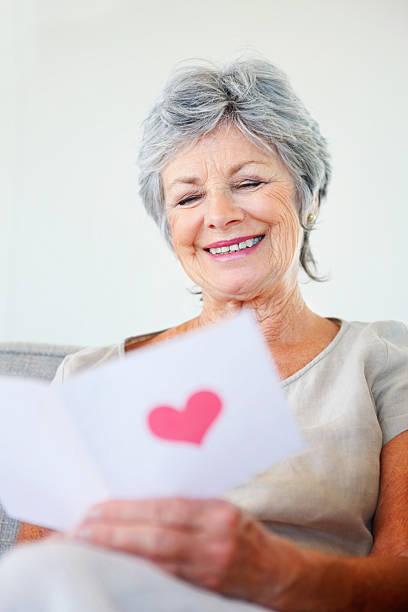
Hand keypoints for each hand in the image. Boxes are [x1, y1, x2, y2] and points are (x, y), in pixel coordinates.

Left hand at [61, 497, 299, 604]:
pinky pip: (161, 582)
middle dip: (112, 535)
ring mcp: (209, 569)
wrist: (277, 572)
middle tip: (79, 531)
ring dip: (115, 555)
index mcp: (218, 512)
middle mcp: (214, 540)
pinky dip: (133, 573)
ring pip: (153, 564)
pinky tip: (112, 567)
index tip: (94, 511)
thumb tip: (135, 499)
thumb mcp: (222, 506)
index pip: (165, 509)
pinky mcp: (204, 591)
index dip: (127, 512)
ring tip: (86, 548)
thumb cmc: (243, 532)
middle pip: (154, 538)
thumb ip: (186, 503)